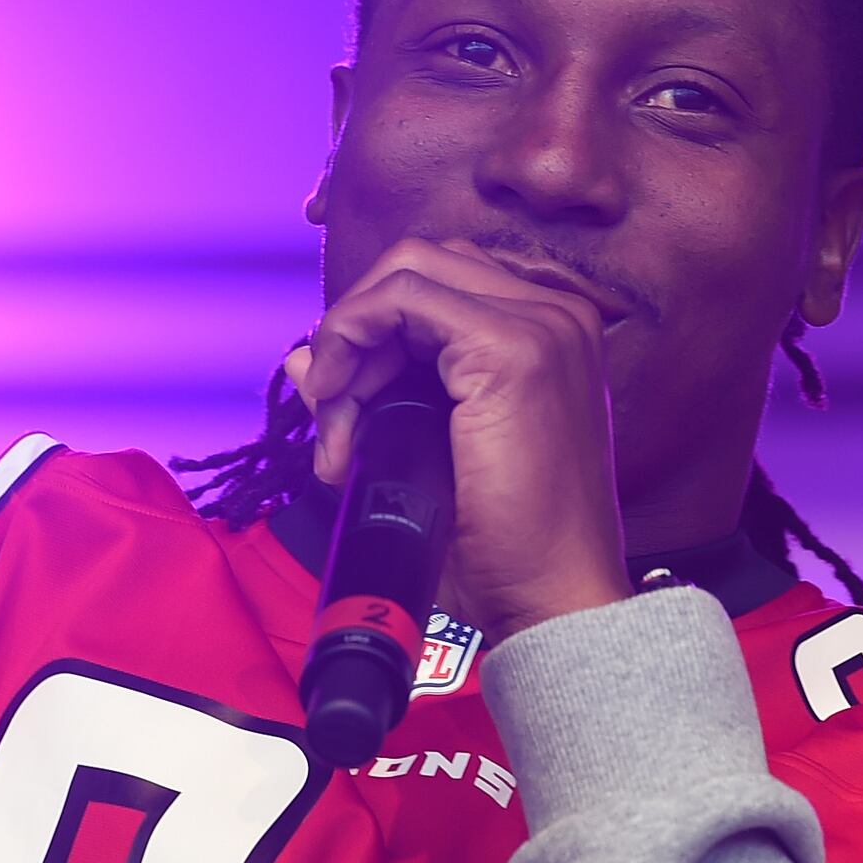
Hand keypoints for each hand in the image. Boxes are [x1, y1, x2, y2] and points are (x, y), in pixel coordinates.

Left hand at [292, 239, 630, 644]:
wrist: (555, 598)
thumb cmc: (506, 546)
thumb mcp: (431, 455)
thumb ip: (373, 399)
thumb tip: (306, 359)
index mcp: (551, 334)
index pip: (440, 285)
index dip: (376, 332)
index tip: (344, 404)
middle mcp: (556, 314)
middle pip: (420, 265)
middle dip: (358, 331)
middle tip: (335, 413)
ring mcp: (541, 324)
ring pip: (407, 270)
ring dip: (351, 338)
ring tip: (339, 426)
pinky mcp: (511, 348)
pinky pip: (403, 297)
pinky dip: (353, 334)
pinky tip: (341, 399)